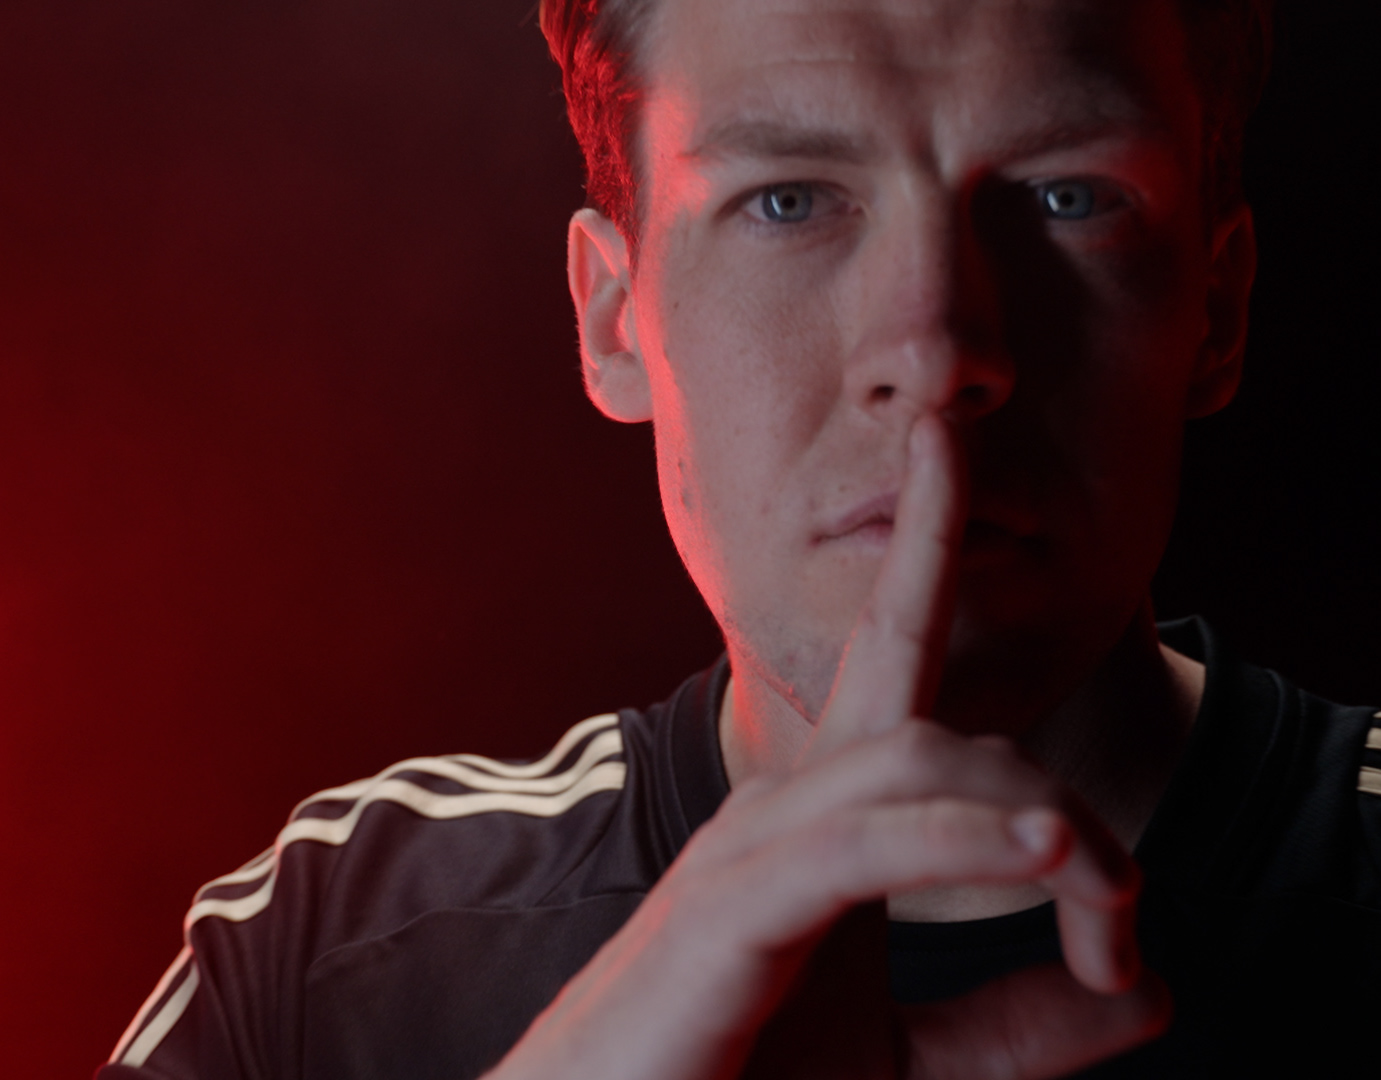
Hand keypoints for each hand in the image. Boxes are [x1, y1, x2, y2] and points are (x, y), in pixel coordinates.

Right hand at [489, 416, 1168, 1079]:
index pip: (887, 650)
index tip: (948, 436)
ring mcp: (750, 848)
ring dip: (1029, 821)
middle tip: (1124, 944)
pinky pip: (858, 842)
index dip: (920, 534)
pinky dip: (958, 835)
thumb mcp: (907, 1065)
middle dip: (1054, 799)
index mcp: (821, 819)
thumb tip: (1150, 994)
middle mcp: (784, 806)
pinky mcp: (729, 910)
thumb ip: (1017, 1028)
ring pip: (909, 762)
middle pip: (939, 722)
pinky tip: (1042, 850)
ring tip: (1106, 909)